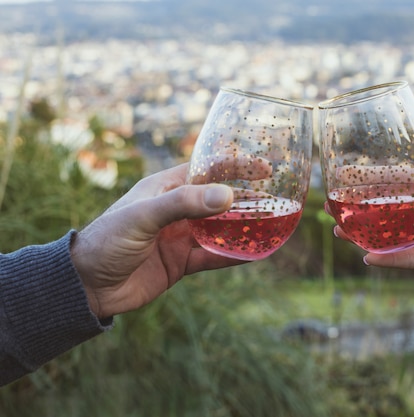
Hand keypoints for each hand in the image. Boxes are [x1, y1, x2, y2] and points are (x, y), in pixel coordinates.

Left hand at [70, 162, 266, 318]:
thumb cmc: (107, 240)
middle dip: (246, 198)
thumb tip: (227, 195)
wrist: (87, 286)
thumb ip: (183, 204)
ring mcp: (181, 237)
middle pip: (219, 200)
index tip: (264, 166)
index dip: (235, 166)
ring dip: (244, 228)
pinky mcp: (182, 262)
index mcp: (165, 188)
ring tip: (272, 225)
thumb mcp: (142, 216)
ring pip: (221, 229)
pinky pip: (214, 257)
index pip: (206, 170)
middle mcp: (177, 210)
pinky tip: (255, 254)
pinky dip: (234, 256)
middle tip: (276, 198)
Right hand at [339, 158, 413, 276]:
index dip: (368, 182)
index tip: (343, 178)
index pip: (394, 183)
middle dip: (355, 211)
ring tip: (339, 232)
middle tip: (329, 208)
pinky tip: (368, 257)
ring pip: (387, 237)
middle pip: (381, 212)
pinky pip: (407, 259)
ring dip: (363, 236)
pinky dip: (389, 260)